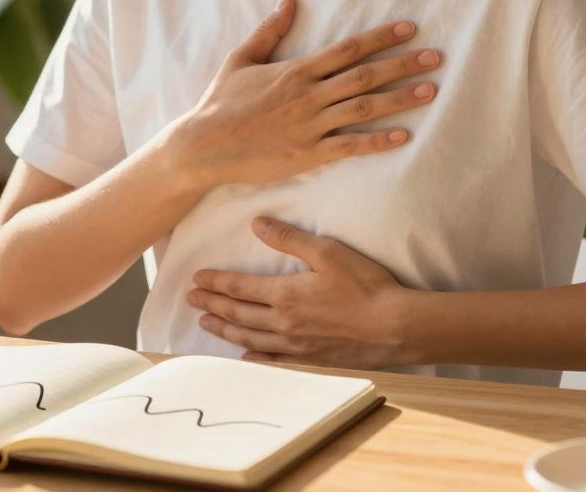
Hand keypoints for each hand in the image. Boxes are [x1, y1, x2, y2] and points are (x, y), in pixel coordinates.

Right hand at [170, 0, 443, 188]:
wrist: (205, 145)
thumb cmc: (222, 102)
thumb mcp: (242, 58)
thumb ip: (270, 30)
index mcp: (296, 70)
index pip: (348, 49)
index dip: (382, 37)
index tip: (410, 29)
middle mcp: (308, 96)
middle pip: (364, 76)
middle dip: (402, 64)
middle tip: (436, 57)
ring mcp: (310, 126)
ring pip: (363, 109)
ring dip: (399, 99)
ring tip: (430, 91)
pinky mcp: (308, 154)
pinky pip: (349, 147)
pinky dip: (377, 142)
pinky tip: (403, 137)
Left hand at [187, 216, 415, 369]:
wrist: (394, 326)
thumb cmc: (365, 285)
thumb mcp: (328, 252)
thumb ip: (289, 238)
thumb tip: (257, 223)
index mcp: (284, 294)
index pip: (239, 287)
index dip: (215, 282)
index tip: (196, 279)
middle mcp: (283, 322)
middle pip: (237, 313)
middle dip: (212, 304)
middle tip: (191, 300)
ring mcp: (295, 345)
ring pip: (249, 338)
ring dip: (225, 329)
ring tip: (207, 322)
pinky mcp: (310, 360)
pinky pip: (273, 361)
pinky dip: (254, 358)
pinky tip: (244, 356)